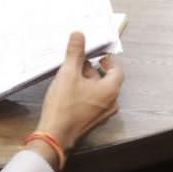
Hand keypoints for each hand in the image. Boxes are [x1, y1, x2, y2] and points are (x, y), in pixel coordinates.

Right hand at [34, 32, 122, 146]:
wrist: (55, 135)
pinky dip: (84, 94)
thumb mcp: (68, 73)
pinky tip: (69, 91)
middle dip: (93, 70)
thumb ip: (75, 53)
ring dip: (87, 82)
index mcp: (110, 90)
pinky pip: (93, 103)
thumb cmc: (64, 107)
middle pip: (106, 81)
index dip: (108, 61)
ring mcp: (102, 114)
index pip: (116, 70)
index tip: (98, 56)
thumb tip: (79, 35)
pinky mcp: (92, 121)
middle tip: (78, 63)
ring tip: (71, 76)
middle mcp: (110, 103)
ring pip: (99, 92)